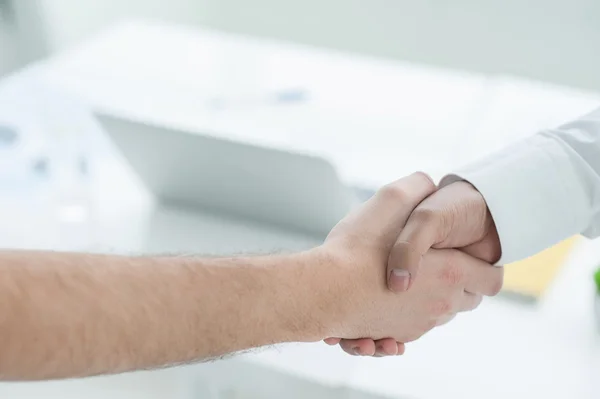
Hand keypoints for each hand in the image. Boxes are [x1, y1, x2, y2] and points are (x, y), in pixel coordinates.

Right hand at [319, 175, 502, 354]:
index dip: (485, 265)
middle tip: (431, 264)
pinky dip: (402, 316)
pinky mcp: (396, 336)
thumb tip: (429, 183)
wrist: (324, 293)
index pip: (493, 278)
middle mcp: (441, 305)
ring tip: (400, 280)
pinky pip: (410, 330)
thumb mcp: (391, 199)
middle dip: (456, 283)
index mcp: (451, 273)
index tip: (465, 254)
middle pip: (468, 300)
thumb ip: (416, 187)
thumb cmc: (357, 249)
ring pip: (438, 314)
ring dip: (427, 299)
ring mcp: (419, 325)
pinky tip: (381, 299)